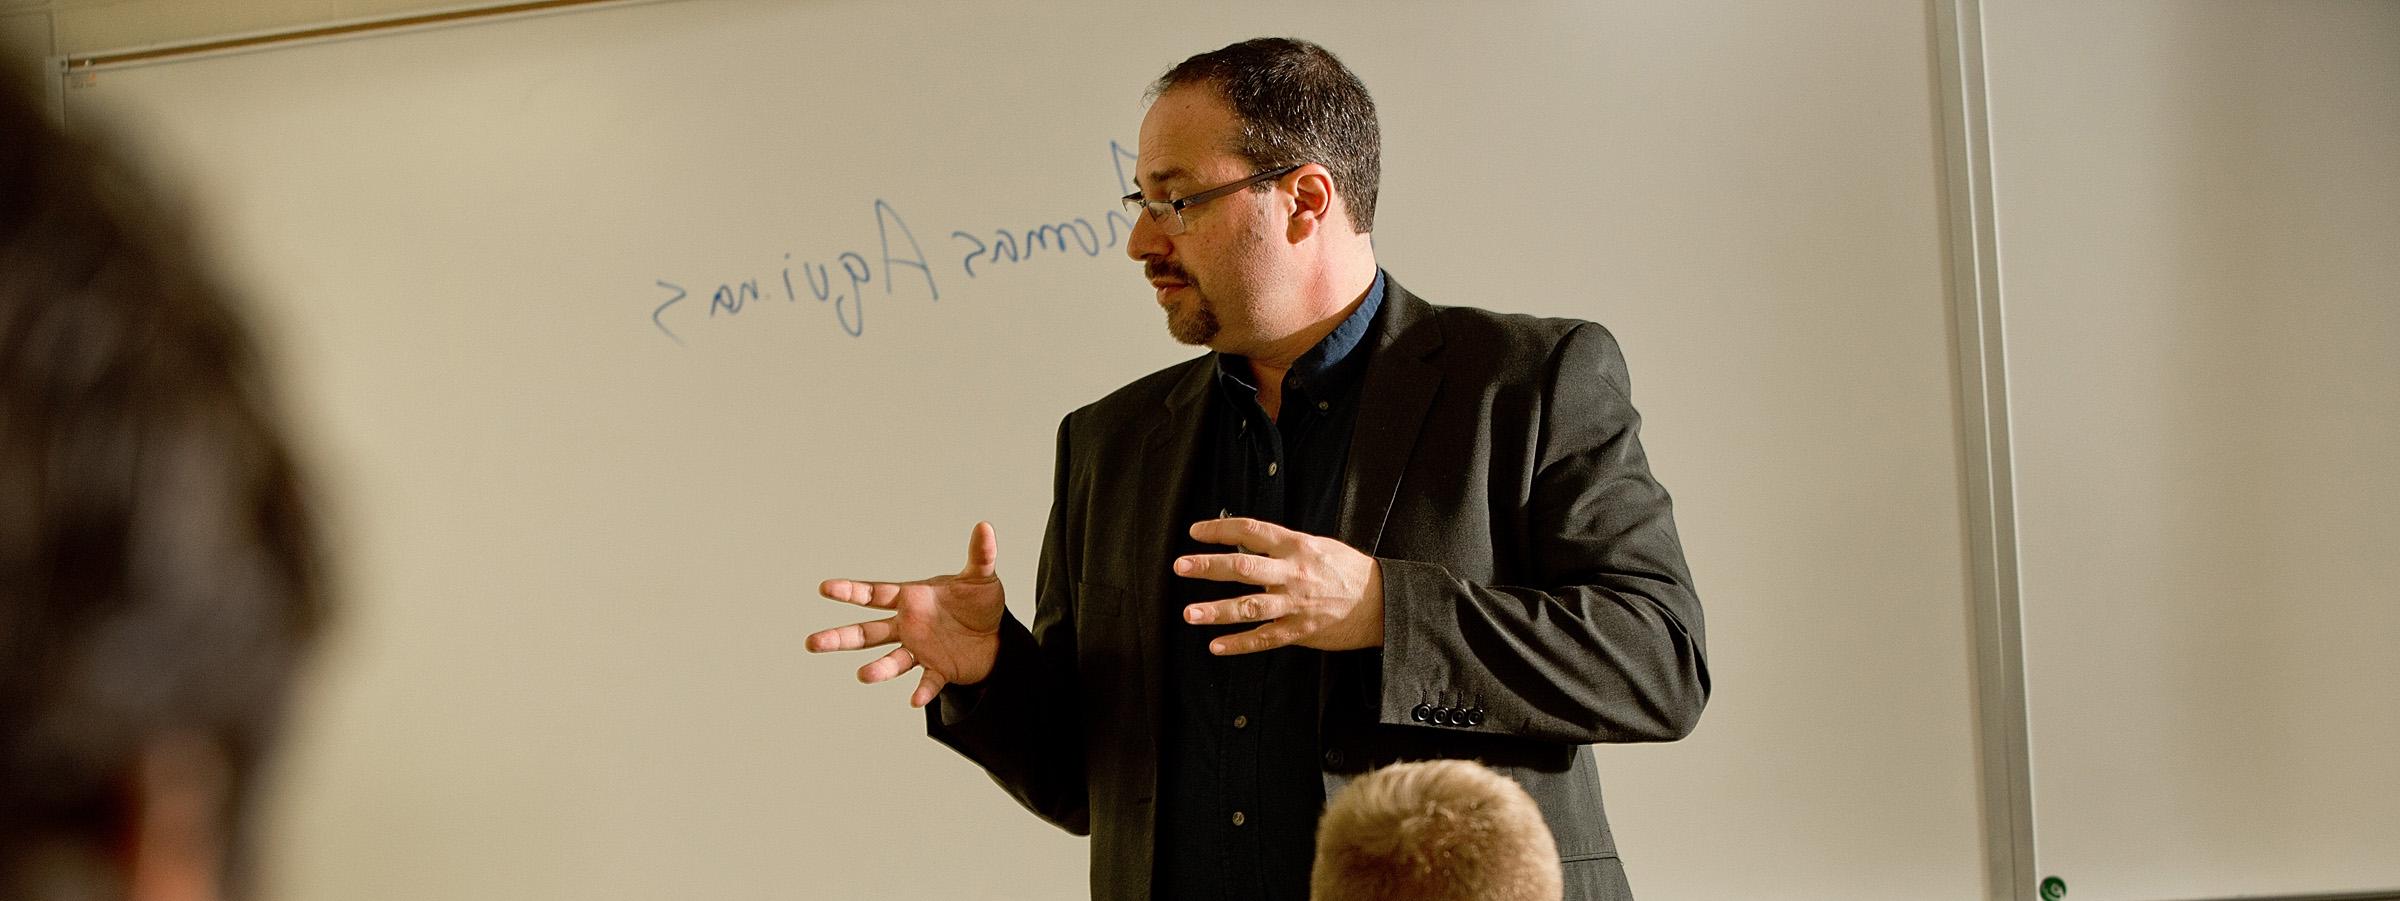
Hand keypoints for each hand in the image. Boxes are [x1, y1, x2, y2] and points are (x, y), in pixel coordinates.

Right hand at [807, 522, 1005, 706]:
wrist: (997, 638)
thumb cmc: (979, 604)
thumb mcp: (982, 577)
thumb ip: (980, 555)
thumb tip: (985, 526)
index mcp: (911, 599)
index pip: (874, 594)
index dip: (850, 591)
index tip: (825, 588)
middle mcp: (908, 626)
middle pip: (868, 632)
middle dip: (840, 637)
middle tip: (812, 643)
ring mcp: (920, 650)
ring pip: (891, 660)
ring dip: (878, 669)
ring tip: (863, 675)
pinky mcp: (938, 670)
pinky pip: (928, 681)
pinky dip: (922, 690)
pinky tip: (914, 700)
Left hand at [1174, 517, 1383, 654]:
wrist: (1382, 602)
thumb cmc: (1348, 571)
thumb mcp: (1318, 546)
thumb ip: (1283, 546)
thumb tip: (1245, 542)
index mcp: (1297, 546)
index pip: (1252, 531)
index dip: (1221, 529)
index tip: (1196, 532)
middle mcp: (1293, 573)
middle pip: (1244, 566)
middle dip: (1209, 566)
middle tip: (1181, 565)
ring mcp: (1296, 604)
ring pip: (1250, 606)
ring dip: (1217, 610)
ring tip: (1189, 613)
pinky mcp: (1300, 630)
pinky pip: (1265, 639)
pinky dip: (1240, 644)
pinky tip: (1217, 646)